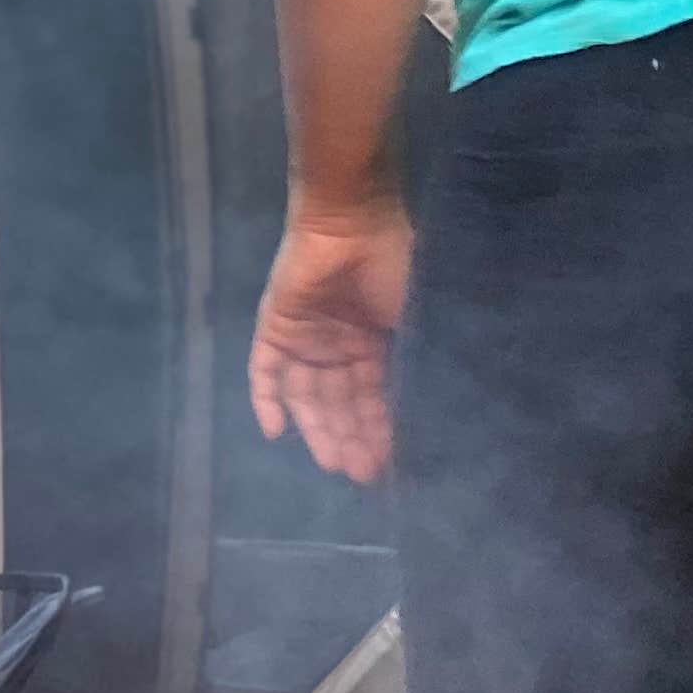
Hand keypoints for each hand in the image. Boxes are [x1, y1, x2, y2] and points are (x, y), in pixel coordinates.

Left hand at [248, 199, 412, 485]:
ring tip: (332, 463)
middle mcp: (334, 344)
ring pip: (306, 395)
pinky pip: (264, 370)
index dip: (377, 429)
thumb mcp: (411, 317)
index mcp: (370, 341)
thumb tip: (428, 402)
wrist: (353, 219)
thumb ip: (411, 355)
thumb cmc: (393, 262)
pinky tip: (275, 433)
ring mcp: (303, 336)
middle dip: (349, 437)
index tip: (386, 464)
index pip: (370, 396)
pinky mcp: (274, 326)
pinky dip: (266, 400)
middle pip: (337, 402)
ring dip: (318, 429)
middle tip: (359, 474)